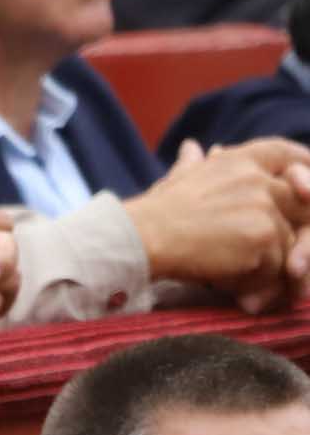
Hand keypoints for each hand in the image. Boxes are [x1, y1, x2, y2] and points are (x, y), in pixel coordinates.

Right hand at [127, 138, 309, 309]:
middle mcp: (257, 178)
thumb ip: (195, 164)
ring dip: (267, 268)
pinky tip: (230, 286)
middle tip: (285, 264)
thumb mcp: (178, 180)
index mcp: (238, 161)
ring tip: (237, 281)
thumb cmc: (155, 213)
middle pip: (301, 206)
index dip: (301, 168)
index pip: (284, 153)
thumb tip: (193, 147)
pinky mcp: (264, 236)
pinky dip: (256, 284)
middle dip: (294, 237)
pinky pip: (277, 268)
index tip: (302, 189)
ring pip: (290, 245)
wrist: (141, 238)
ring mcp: (264, 206)